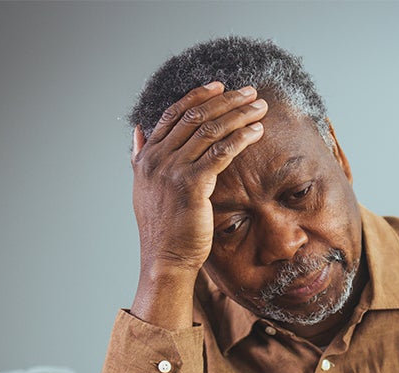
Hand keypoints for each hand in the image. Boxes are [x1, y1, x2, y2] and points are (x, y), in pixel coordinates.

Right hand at [129, 82, 267, 326]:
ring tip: (260, 107)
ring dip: (238, 115)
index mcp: (146, 156)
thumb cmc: (163, 229)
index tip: (220, 87)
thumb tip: (138, 133)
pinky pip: (221, 152)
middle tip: (250, 92)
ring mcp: (172, 170)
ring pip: (210, 130)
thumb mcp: (144, 188)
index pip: (173, 114)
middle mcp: (157, 158)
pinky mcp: (191, 184)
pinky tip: (257, 132)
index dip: (198, 97)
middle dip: (226, 101)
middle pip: (195, 117)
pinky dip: (241, 138)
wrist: (164, 260)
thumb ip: (140, 158)